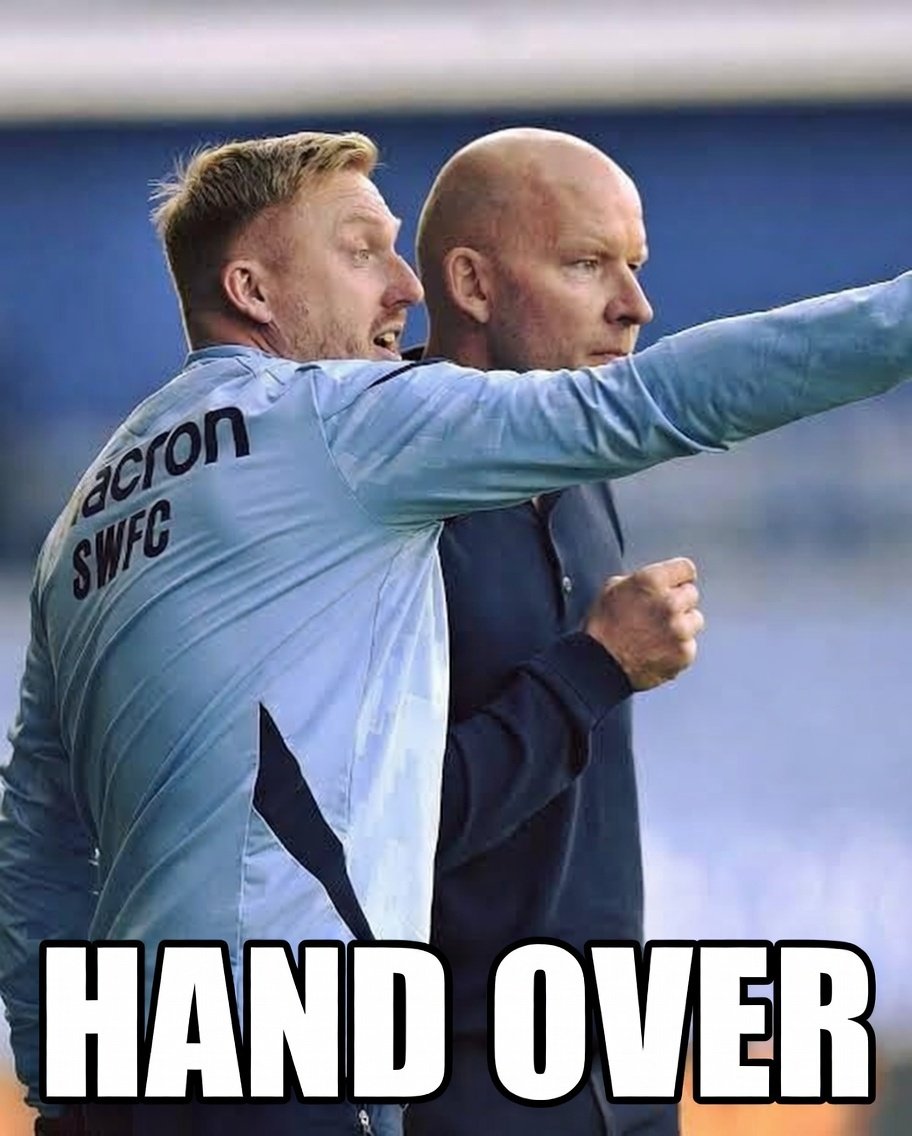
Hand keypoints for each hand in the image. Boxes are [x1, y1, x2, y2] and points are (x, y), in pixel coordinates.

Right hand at [583, 557, 703, 690]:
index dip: (678, 577)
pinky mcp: (684, 652)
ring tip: (657, 634)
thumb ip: (640, 580)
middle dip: (678, 601)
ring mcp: (679, 629)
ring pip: (695, 620)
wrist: (599, 666)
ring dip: (682, 625)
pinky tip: (658, 650)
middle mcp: (669, 603)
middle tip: (658, 613)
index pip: (686, 568)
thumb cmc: (602, 628)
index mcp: (651, 581)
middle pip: (692, 594)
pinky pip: (690, 645)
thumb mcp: (611, 590)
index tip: (676, 584)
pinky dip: (678, 648)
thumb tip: (657, 581)